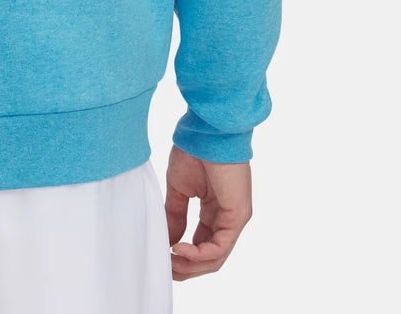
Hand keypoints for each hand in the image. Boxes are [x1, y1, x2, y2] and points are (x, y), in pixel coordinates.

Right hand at [164, 144, 252, 280]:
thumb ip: (175, 215)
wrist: (205, 132)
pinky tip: (179, 248)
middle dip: (186, 267)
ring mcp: (234, 219)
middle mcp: (227, 218)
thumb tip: (167, 239)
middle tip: (165, 269)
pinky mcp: (238, 216)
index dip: (183, 257)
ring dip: (191, 265)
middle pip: (210, 257)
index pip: (202, 244)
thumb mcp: (179, 189)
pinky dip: (199, 254)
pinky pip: (220, 246)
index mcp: (214, 210)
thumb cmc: (193, 151)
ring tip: (170, 262)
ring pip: (216, 257)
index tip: (163, 259)